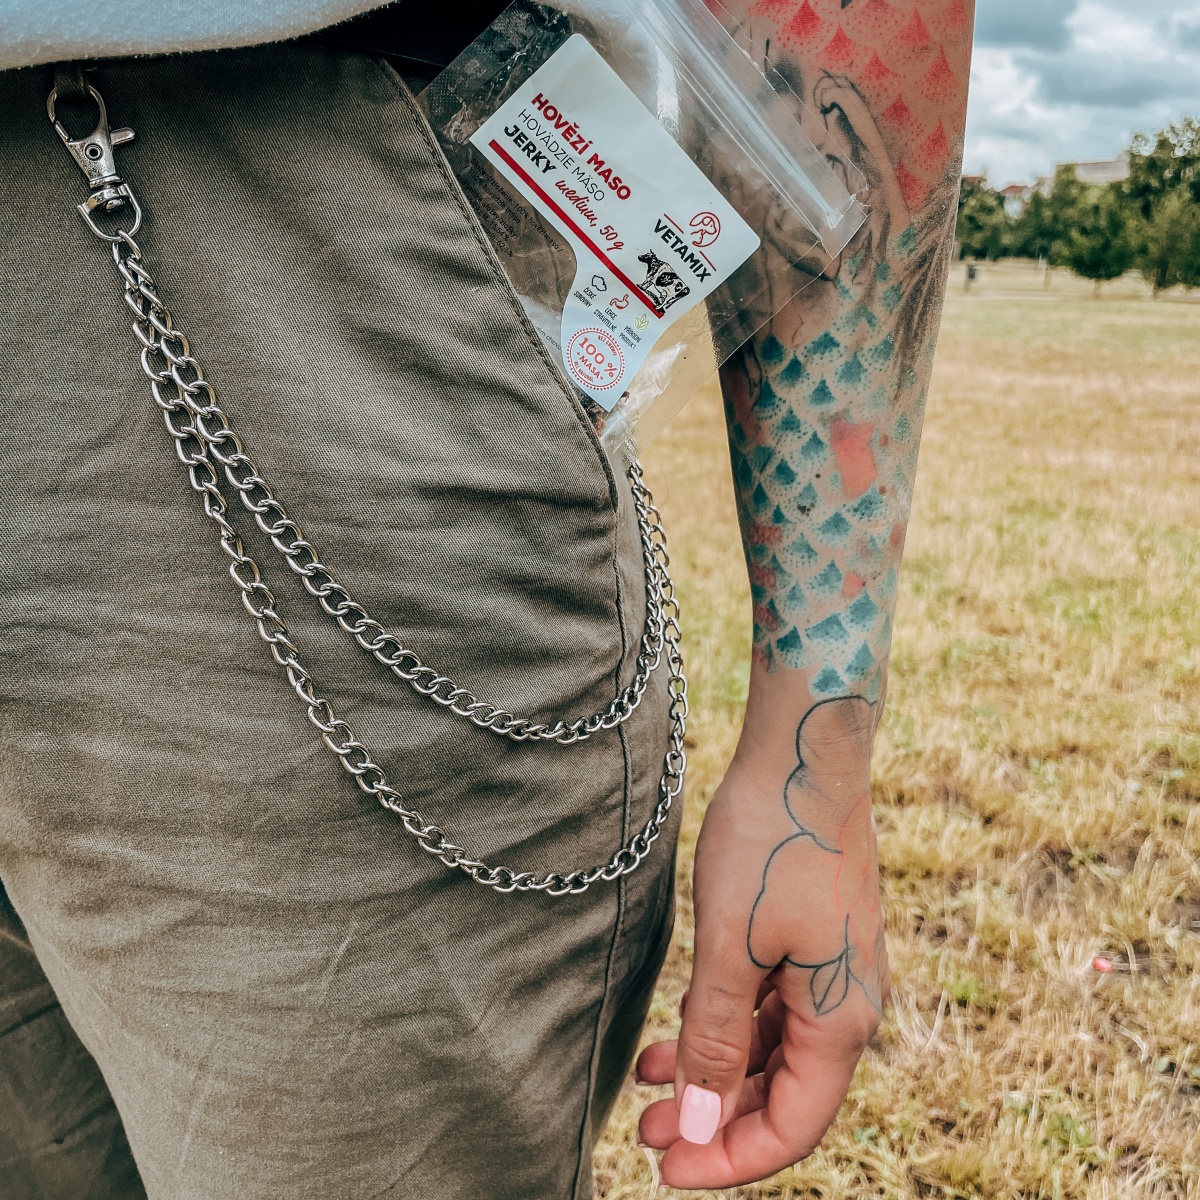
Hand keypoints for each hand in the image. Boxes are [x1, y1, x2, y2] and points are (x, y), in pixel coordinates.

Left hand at [636, 696, 890, 1190]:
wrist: (804, 750)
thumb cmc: (772, 839)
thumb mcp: (730, 945)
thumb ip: (716, 1038)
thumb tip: (699, 1123)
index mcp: (841, 1018)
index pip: (793, 1127)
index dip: (730, 1160)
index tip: (665, 1173)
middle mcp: (846, 1004)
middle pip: (784, 1095)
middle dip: (714, 1122)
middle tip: (646, 1138)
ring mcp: (830, 971)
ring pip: (771, 1054)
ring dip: (712, 1075)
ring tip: (646, 1089)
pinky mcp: (810, 940)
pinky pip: (769, 1010)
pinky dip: (723, 1029)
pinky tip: (673, 1032)